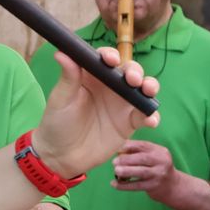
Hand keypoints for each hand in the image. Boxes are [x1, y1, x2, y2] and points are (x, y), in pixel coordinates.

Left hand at [32, 49, 159, 178]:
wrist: (63, 157)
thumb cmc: (57, 124)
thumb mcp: (60, 100)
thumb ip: (68, 77)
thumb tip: (63, 53)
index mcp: (93, 77)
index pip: (105, 60)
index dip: (111, 56)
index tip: (111, 60)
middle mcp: (111, 87)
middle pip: (130, 71)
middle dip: (136, 71)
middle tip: (133, 80)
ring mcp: (122, 104)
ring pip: (143, 89)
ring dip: (150, 87)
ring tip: (148, 92)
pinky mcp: (131, 122)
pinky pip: (146, 115)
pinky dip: (152, 115)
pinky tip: (150, 120)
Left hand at [112, 141, 177, 199]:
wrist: (171, 185)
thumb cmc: (156, 168)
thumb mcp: (152, 156)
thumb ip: (138, 152)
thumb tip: (118, 150)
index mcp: (160, 151)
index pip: (144, 145)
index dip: (129, 146)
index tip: (117, 149)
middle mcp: (162, 161)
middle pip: (143, 158)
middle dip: (127, 159)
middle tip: (114, 162)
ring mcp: (159, 174)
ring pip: (142, 172)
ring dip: (127, 171)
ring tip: (116, 171)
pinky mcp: (154, 186)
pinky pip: (137, 185)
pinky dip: (124, 185)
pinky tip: (114, 184)